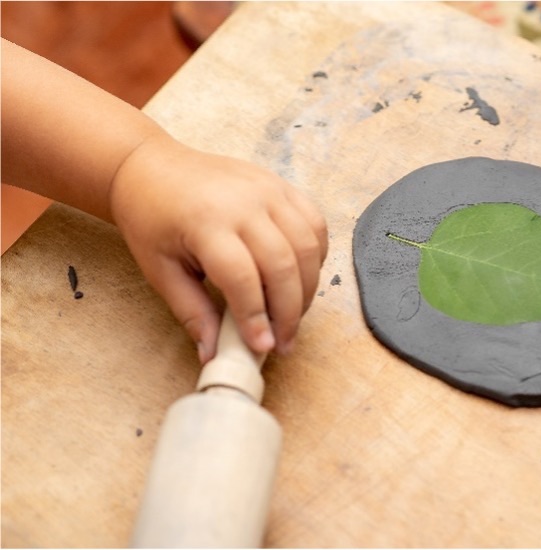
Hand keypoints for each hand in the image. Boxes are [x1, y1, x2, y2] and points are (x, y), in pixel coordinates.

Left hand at [109, 134, 327, 362]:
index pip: (242, 278)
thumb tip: (214, 353)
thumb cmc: (152, 218)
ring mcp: (268, 190)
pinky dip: (317, 255)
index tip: (263, 346)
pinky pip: (315, 223)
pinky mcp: (281, 185)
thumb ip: (192, 311)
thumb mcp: (160, 270)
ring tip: (294, 314)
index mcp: (206, 223)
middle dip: (290, 311)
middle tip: (283, 341)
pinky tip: (301, 277)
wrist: (152, 168)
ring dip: (308, 288)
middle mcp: (244, 202)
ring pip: (308, 246)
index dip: (256, 318)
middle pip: (283, 264)